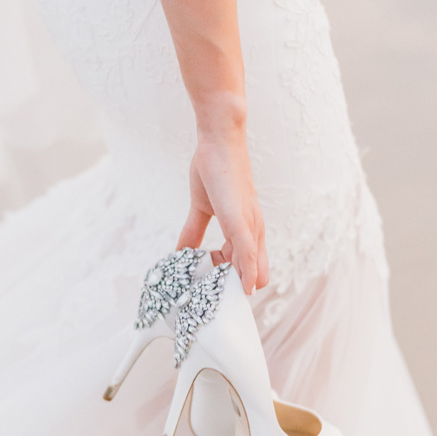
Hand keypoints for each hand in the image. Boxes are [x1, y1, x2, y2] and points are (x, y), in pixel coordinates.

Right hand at [176, 126, 268, 294]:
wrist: (219, 141)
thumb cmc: (212, 169)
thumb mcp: (200, 207)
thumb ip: (193, 231)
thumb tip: (180, 253)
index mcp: (246, 228)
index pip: (247, 266)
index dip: (232, 280)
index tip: (213, 286)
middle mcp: (254, 229)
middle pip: (256, 274)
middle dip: (236, 289)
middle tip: (211, 294)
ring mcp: (250, 226)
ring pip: (253, 269)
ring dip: (236, 286)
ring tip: (212, 293)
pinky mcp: (241, 221)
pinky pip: (248, 254)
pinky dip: (247, 274)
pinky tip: (242, 289)